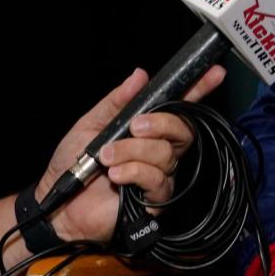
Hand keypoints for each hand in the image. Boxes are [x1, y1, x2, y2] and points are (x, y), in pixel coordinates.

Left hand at [35, 66, 224, 242]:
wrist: (59, 203)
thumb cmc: (73, 164)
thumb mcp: (91, 124)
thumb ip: (117, 101)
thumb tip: (140, 75)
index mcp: (149, 129)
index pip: (181, 106)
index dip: (199, 88)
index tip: (215, 72)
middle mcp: (161, 150)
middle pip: (183, 129)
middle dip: (161, 123)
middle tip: (135, 126)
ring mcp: (161, 175)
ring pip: (165, 153)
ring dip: (133, 151)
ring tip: (106, 157)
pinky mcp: (156, 199)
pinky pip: (157, 178)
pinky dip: (134, 171)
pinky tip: (115, 175)